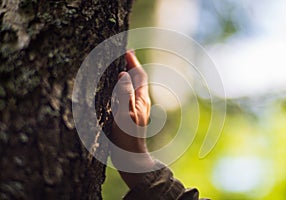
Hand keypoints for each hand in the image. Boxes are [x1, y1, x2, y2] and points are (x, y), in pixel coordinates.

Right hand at [110, 50, 154, 187]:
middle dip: (131, 66)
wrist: (131, 158)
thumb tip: (124, 75)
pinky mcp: (131, 116)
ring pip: (133, 88)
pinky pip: (128, 96)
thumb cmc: (127, 139)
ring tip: (119, 68)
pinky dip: (123, 88)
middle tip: (123, 56)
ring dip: (128, 76)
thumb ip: (124, 94)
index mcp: (141, 100)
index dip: (134, 62)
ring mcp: (137, 110)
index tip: (127, 51)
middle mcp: (141, 103)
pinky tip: (116, 90)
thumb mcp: (124, 115)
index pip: (139, 75)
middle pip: (138, 80)